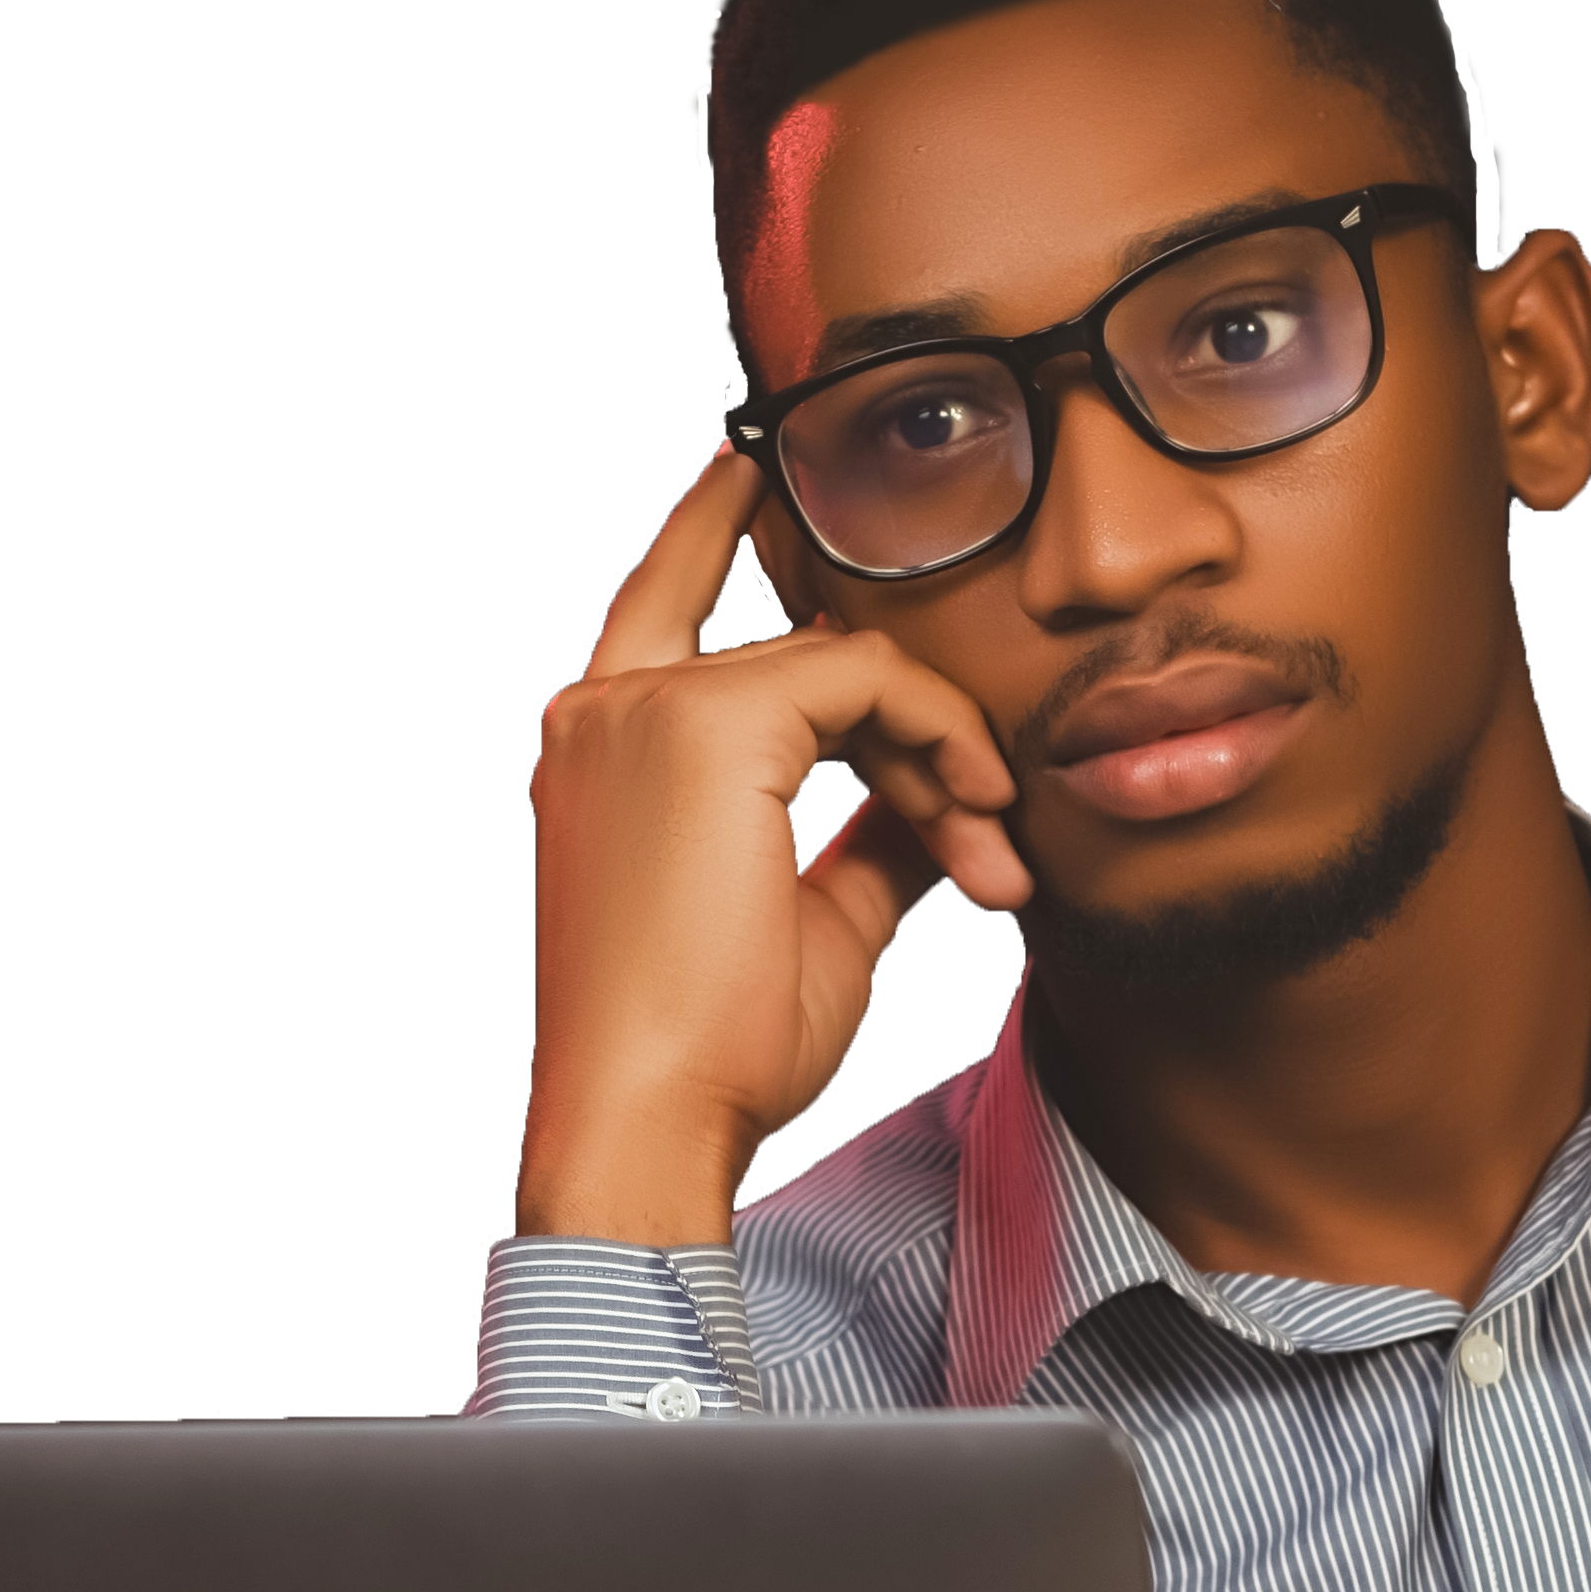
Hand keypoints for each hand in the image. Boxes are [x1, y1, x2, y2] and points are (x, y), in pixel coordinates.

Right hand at [515, 453, 1030, 1243]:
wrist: (652, 1119)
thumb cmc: (712, 1052)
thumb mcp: (813, 921)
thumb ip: (867, 838)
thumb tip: (939, 801)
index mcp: (601, 752)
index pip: (668, 603)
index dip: (712, 531)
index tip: (756, 473)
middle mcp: (603, 711)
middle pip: (801, 659)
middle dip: (916, 738)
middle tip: (987, 838)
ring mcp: (642, 709)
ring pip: (842, 667)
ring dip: (937, 752)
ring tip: (989, 851)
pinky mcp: (705, 723)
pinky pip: (866, 681)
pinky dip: (938, 738)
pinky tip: (976, 813)